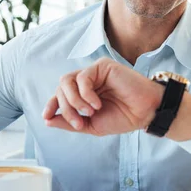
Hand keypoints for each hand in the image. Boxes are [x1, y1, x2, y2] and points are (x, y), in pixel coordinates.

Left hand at [42, 58, 162, 135]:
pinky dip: (85, 94)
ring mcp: (94, 72)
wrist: (144, 113)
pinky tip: (96, 104)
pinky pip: (82, 78)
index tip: (46, 116)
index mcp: (82, 94)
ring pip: (67, 81)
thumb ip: (69, 122)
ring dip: (73, 101)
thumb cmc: (122, 118)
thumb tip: (47, 120)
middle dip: (66, 108)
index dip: (51, 104)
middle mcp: (86, 81)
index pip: (60, 95)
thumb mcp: (91, 125)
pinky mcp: (102, 66)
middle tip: (79, 123)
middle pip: (61, 88)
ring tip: (88, 113)